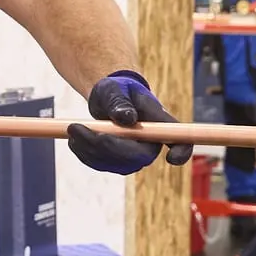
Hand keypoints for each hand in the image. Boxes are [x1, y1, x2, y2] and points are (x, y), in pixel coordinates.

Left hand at [69, 71, 193, 173]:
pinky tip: (76, 138)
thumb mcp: (117, 90)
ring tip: (73, 128)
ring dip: (88, 148)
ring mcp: (134, 158)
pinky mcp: (118, 163)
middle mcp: (151, 146)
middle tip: (76, 128)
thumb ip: (120, 103)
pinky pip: (101, 164)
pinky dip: (84, 152)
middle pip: (135, 158)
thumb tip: (126, 118)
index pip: (181, 143)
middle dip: (104, 146)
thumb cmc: (119, 91)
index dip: (180, 153)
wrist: (109, 99)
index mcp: (161, 126)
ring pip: (114, 164)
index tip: (171, 158)